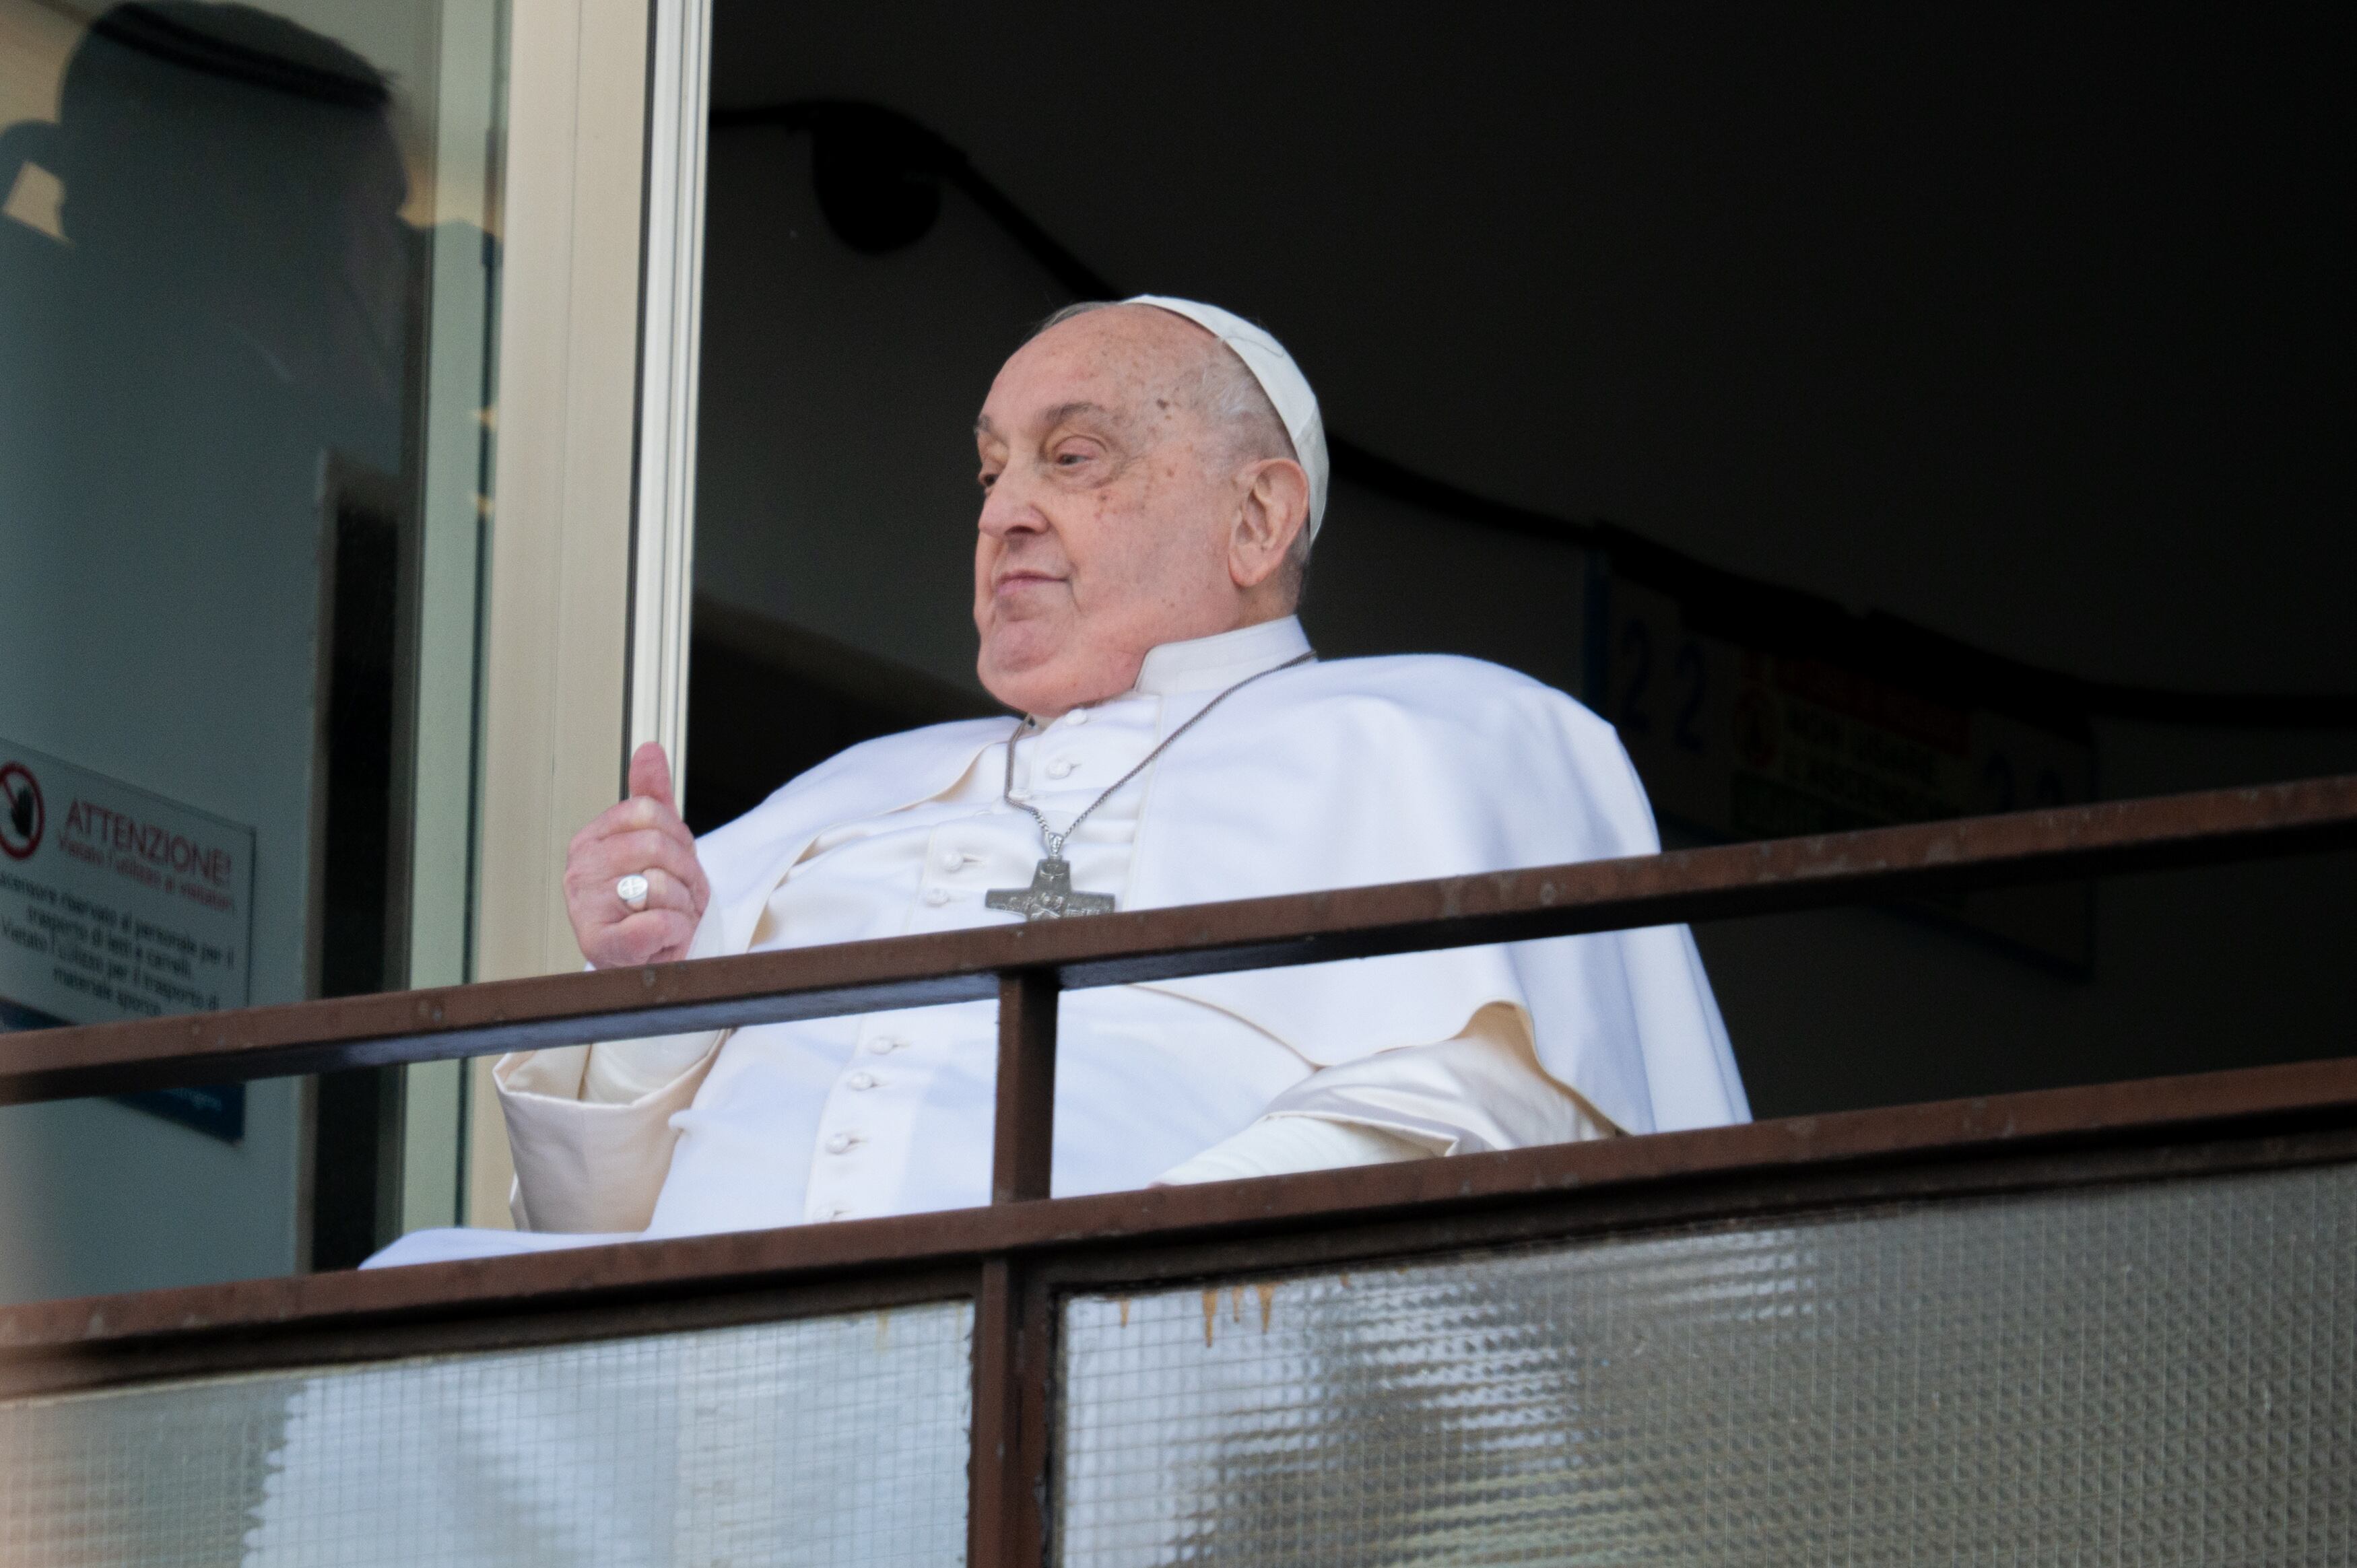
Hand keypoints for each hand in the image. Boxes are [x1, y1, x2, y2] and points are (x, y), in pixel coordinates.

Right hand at [563, 742, 711, 967]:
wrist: (652, 958)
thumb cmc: (654, 902)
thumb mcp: (656, 842)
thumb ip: (651, 795)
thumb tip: (649, 750)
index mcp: (589, 841)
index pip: (650, 812)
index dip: (678, 837)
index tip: (677, 861)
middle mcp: (579, 872)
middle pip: (657, 846)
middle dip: (686, 873)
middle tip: (682, 894)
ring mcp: (585, 909)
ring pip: (661, 885)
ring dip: (683, 904)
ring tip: (671, 916)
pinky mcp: (602, 946)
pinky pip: (659, 923)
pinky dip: (675, 930)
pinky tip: (664, 936)